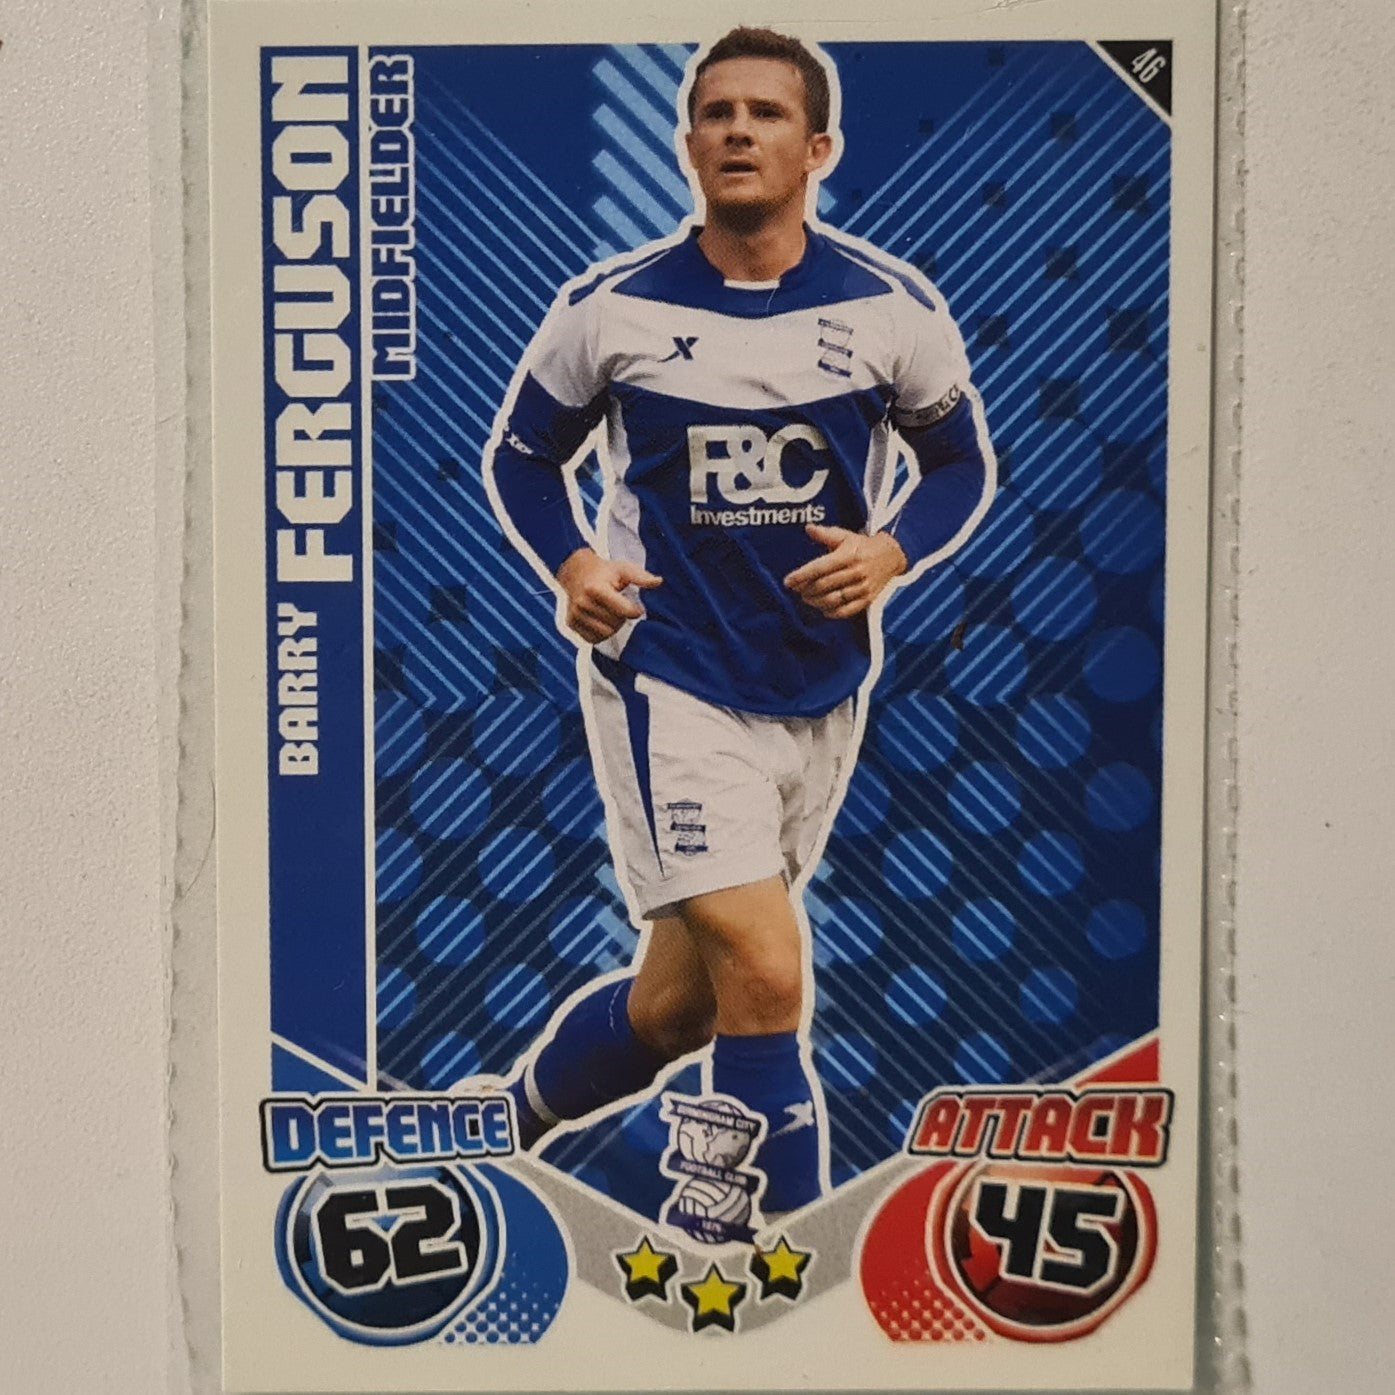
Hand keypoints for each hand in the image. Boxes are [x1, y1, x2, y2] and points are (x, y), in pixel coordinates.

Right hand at [556, 548, 662, 643]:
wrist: (575, 572)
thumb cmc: (604, 572)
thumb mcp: (623, 569)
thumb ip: (641, 577)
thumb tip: (659, 581)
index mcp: (595, 588)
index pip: (624, 611)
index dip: (635, 611)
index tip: (637, 607)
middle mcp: (583, 602)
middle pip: (615, 623)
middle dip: (622, 617)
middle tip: (620, 606)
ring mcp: (575, 614)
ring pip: (605, 633)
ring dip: (613, 626)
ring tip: (611, 612)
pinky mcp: (571, 623)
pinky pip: (593, 639)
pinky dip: (602, 633)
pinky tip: (602, 619)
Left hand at [783, 524, 907, 618]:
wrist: (892, 556)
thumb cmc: (863, 546)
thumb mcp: (846, 536)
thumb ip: (826, 534)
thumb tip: (808, 528)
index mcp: (848, 555)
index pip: (820, 567)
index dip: (801, 575)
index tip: (788, 581)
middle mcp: (856, 572)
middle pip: (824, 585)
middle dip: (806, 589)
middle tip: (797, 589)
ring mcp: (863, 588)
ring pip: (833, 599)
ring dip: (815, 601)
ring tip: (806, 598)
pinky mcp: (867, 599)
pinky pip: (846, 611)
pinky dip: (831, 612)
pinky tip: (822, 608)